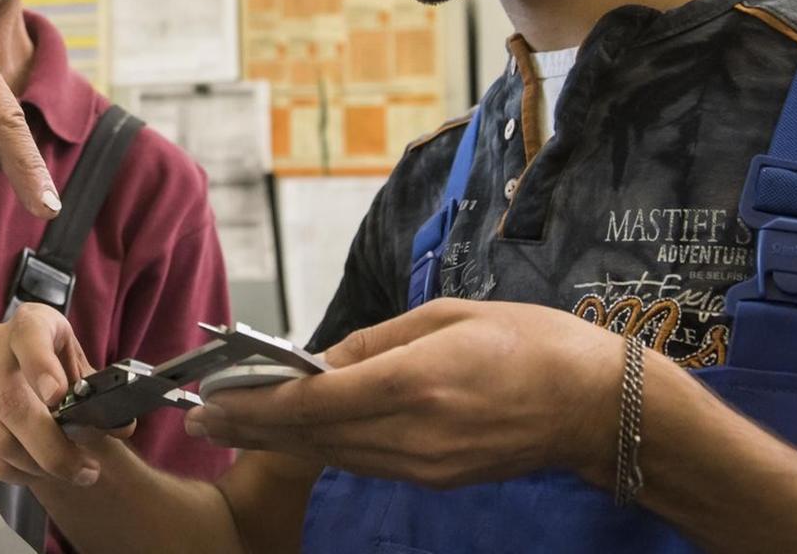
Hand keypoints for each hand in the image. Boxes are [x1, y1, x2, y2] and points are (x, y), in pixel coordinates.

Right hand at [0, 303, 133, 487]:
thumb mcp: (83, 371)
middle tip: (85, 471)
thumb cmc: (58, 367)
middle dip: (52, 448)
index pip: (30, 337)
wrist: (24, 366)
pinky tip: (34, 470)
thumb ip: (101, 396)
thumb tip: (120, 426)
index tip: (58, 395)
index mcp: (29, 323)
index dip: (41, 366)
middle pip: (13, 404)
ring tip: (65, 472)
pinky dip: (13, 471)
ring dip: (37, 466)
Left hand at [187, 298, 623, 488]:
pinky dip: (323, 446)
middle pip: (311, 436)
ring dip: (278, 441)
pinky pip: (364, 461)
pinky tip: (295, 433)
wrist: (598, 405)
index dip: (255, 404)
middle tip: (199, 419)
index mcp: (414, 382)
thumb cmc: (529, 342)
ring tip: (231, 426)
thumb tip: (318, 359)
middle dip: (249, 428)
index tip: (212, 398)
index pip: (313, 401)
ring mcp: (424, 465)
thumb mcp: (445, 317)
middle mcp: (413, 433)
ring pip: (332, 454)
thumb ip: (373, 340)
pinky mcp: (435, 479)